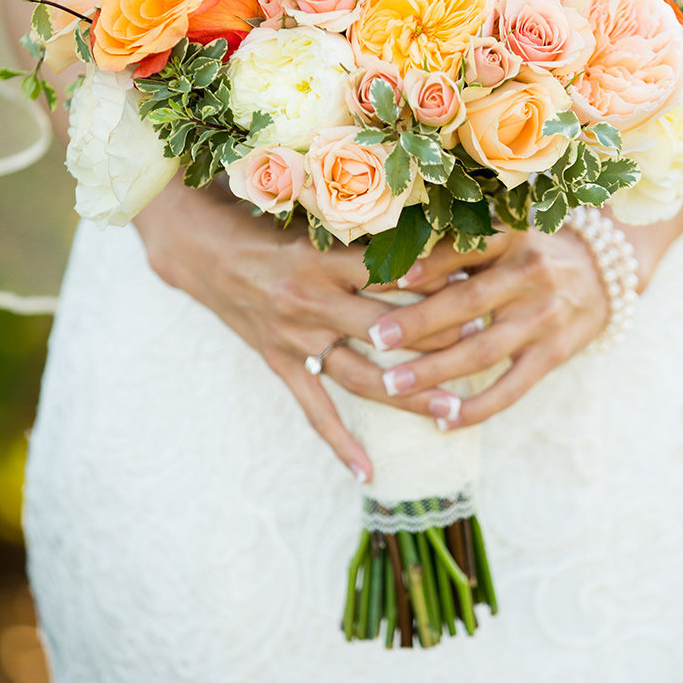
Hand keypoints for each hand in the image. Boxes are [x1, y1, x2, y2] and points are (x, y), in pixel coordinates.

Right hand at [134, 183, 475, 477]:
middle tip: (486, 344)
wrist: (195, 244)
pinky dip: (339, 443)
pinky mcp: (280, 362)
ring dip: (407, 394)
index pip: (389, 272)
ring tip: (452, 410)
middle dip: (437, 339)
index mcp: (320, 259)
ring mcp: (295, 338)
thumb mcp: (307, 208)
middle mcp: (311, 302)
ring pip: (360, 376)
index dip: (434, 278)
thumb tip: (423, 209)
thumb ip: (358, 217)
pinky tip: (368, 473)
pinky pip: (314, 410)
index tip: (479, 282)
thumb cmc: (257, 213)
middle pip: (386, 330)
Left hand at [364, 227, 610, 428]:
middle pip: (467, 302)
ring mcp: (544, 318)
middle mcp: (530, 275)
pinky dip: (476, 407)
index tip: (379, 277)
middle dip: (417, 322)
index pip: (463, 250)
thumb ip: (460, 248)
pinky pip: (511, 388)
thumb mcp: (505, 236)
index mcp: (511, 238)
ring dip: (434, 370)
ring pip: (482, 350)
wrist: (605, 273)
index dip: (422, 264)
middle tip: (374, 337)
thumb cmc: (533, 252)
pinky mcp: (554, 354)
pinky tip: (442, 419)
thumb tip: (395, 264)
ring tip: (392, 384)